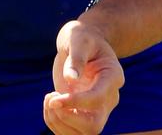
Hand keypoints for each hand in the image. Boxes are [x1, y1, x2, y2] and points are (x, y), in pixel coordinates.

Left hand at [43, 20, 124, 134]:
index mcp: (112, 76)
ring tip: (49, 99)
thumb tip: (70, 79)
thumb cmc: (82, 37)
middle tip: (52, 99)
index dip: (76, 102)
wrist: (84, 43)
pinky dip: (56, 123)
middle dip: (68, 118)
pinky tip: (49, 103)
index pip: (98, 99)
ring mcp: (97, 107)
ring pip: (86, 133)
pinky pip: (73, 130)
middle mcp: (109, 97)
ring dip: (59, 122)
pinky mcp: (84, 111)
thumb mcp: (78, 38)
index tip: (55, 96)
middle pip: (94, 126)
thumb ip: (76, 57)